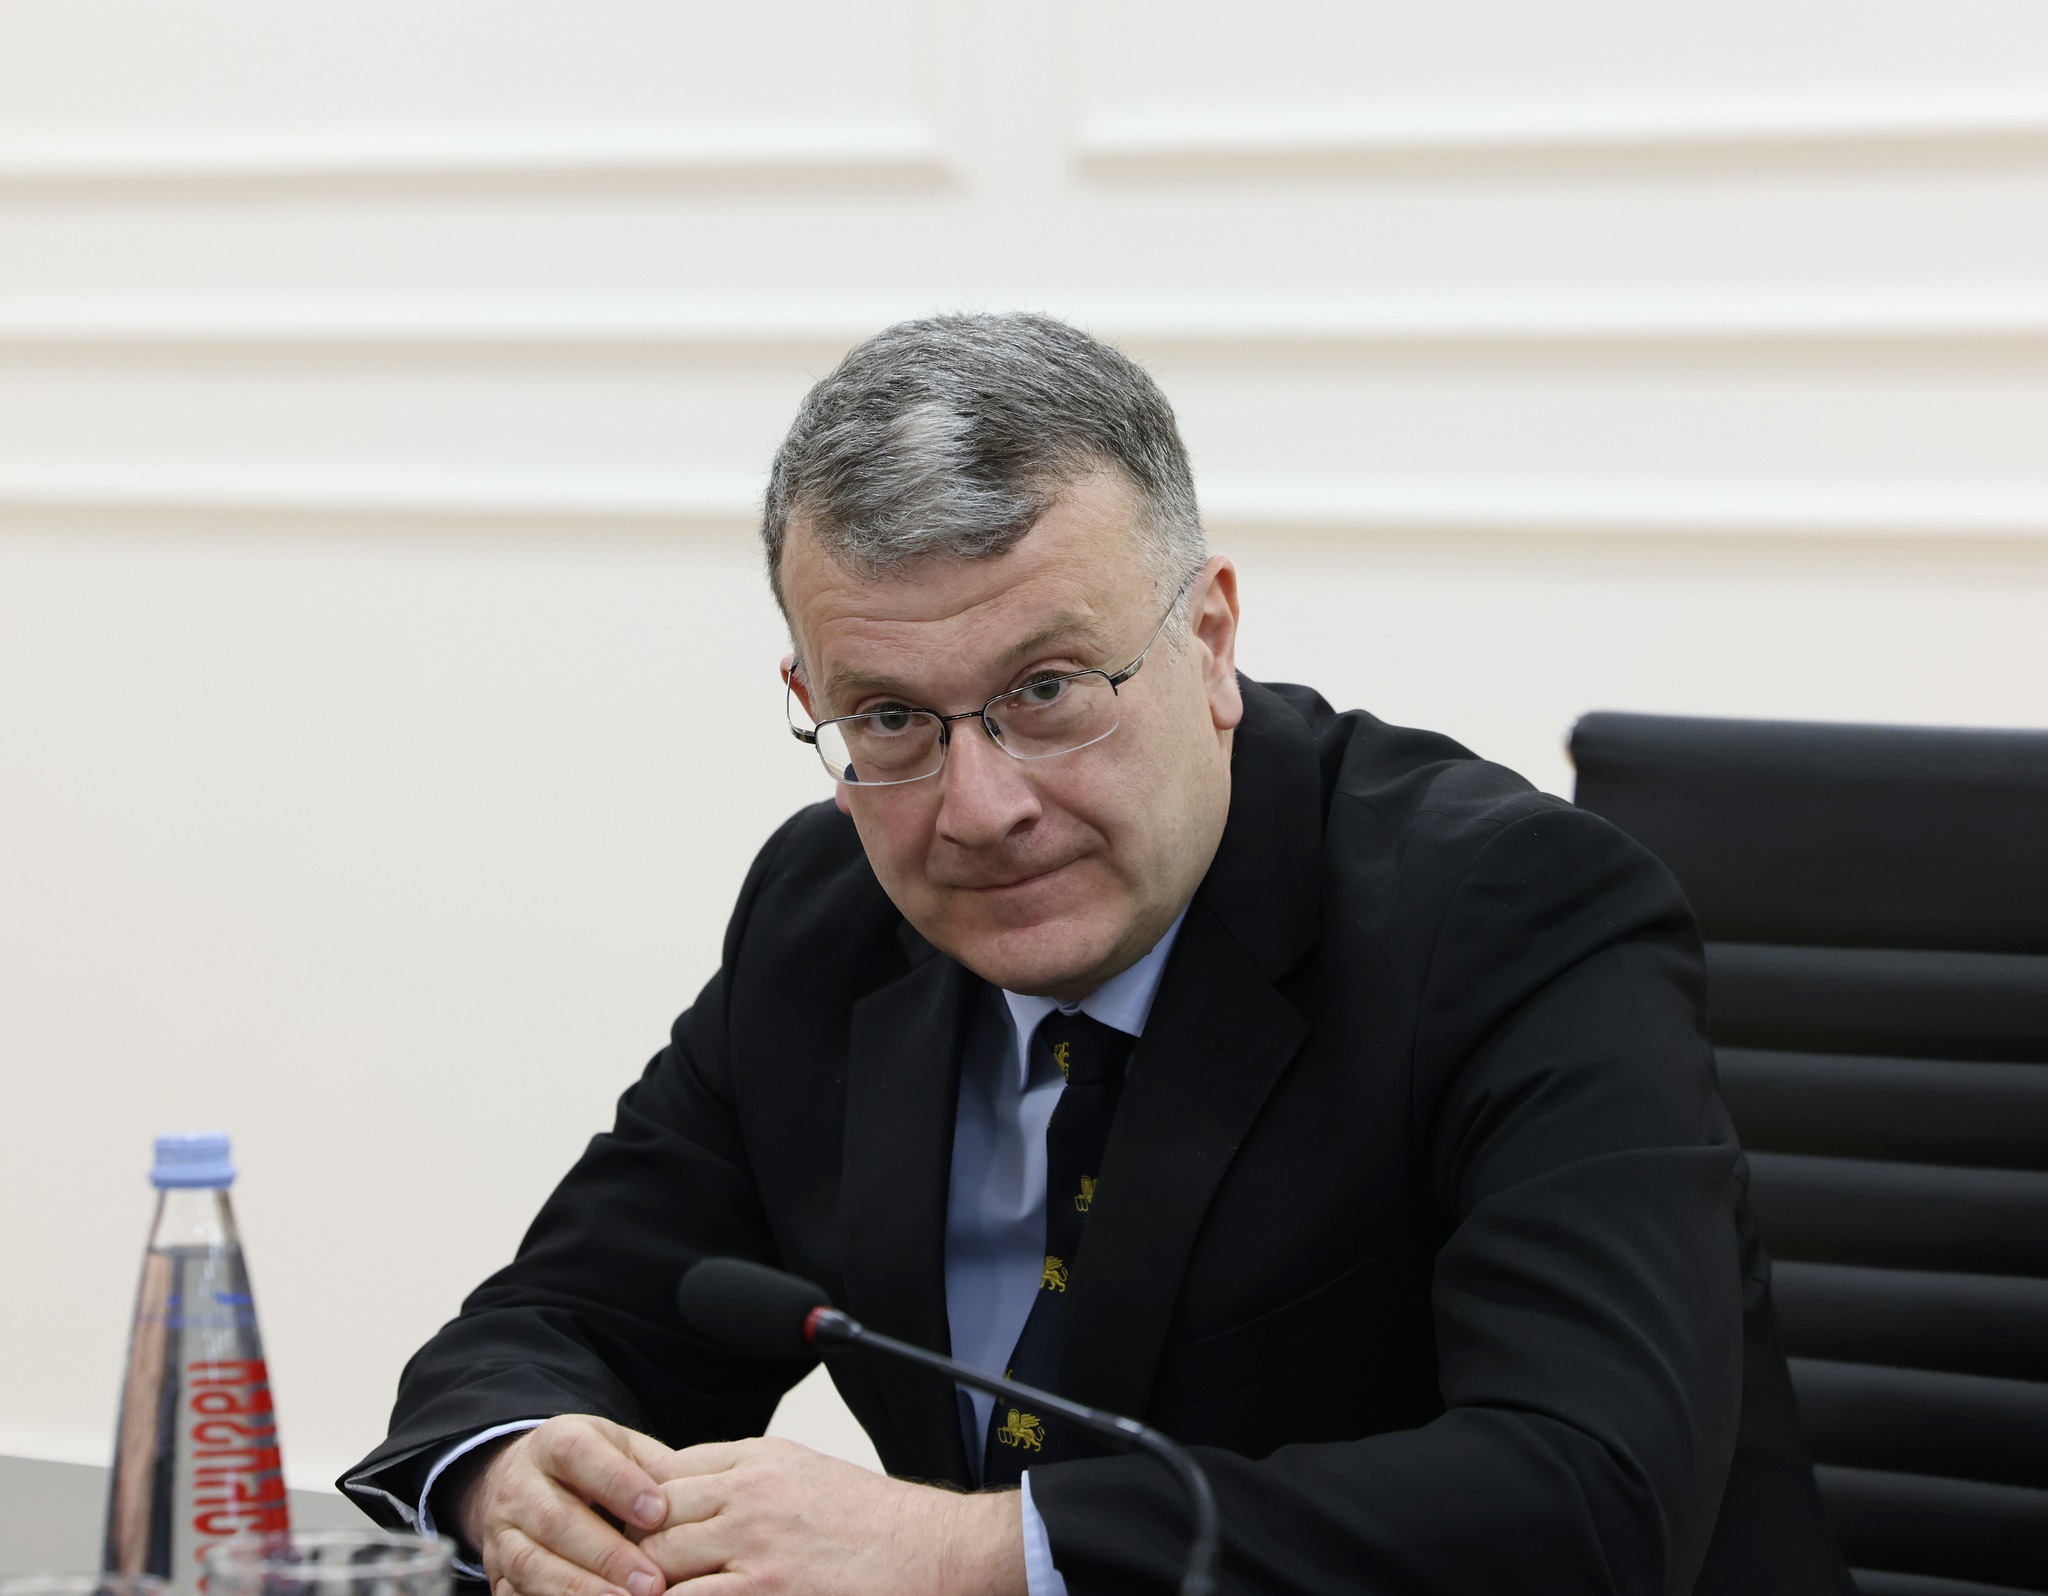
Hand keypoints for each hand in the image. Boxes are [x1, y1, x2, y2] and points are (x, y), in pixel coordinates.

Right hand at [459, 1415, 678, 1595]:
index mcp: (554, 1442)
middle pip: (555, 1519)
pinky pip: (516, 1595)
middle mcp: (518, 1486)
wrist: (528, 1482)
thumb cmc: (594, 1467)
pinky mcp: (496, 1574)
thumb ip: (653, 1467)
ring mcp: (501, 1534)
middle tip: (652, 1582)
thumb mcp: (622, 1449)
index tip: (657, 1512)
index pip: (578, 1453)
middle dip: (606, 1554)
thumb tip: (691, 1495)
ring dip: (581, 1589)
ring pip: (532, 1563)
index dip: (617, 1483)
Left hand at [640, 1436, 1024, 1595]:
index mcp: (758, 1457)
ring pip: (657, 1558)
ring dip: (647, 1582)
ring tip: (638, 1593)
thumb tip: (696, 1495)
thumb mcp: (806, 1473)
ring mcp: (754, 1541)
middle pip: (652, 1513)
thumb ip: (749, 1478)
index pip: (666, 1471)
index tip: (631, 1532)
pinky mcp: (765, 1589)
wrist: (934, 1551)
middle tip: (625, 1573)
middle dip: (634, 1546)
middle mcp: (748, 1491)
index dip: (641, 1506)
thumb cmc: (875, 1523)